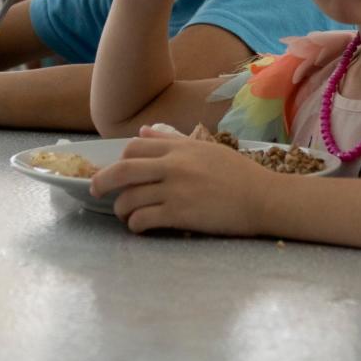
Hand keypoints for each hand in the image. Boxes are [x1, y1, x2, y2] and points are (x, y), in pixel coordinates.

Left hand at [89, 126, 273, 235]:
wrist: (264, 198)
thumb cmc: (238, 173)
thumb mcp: (205, 148)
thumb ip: (171, 140)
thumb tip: (142, 132)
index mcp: (179, 148)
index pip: (134, 148)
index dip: (118, 160)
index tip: (115, 171)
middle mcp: (173, 166)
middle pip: (123, 170)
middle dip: (102, 182)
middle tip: (95, 191)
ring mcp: (175, 190)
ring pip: (130, 198)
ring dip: (121, 209)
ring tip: (125, 215)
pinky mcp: (180, 214)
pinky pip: (144, 219)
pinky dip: (135, 225)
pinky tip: (139, 227)